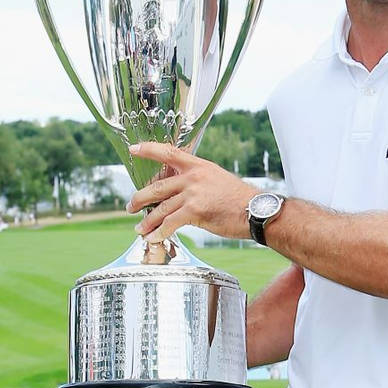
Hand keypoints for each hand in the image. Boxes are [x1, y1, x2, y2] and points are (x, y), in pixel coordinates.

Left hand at [126, 142, 256, 241]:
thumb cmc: (239, 199)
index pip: (168, 153)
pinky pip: (170, 223)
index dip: (149, 149)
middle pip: (157, 186)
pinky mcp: (194, 211)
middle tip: (132, 206)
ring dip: (148, 221)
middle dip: (140, 199)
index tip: (134, 149)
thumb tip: (180, 192)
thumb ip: (197, 181)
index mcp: (199, 166)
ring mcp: (193, 193)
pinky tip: (154, 238)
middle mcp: (193, 177)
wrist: (255, 211)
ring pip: (161, 207)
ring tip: (141, 228)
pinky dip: (159, 232)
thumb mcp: (216, 179)